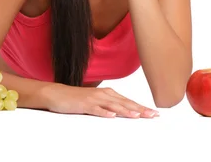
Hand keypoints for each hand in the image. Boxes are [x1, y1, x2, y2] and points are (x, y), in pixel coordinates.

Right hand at [44, 84, 158, 118]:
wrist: (56, 93)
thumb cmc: (76, 98)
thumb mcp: (95, 102)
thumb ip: (108, 106)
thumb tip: (121, 114)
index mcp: (107, 94)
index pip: (128, 101)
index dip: (141, 107)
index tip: (153, 112)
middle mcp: (103, 94)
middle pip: (124, 103)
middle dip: (140, 109)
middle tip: (153, 115)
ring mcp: (93, 99)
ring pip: (113, 106)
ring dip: (125, 110)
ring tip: (137, 116)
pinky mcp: (83, 105)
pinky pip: (96, 109)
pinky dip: (104, 112)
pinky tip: (112, 116)